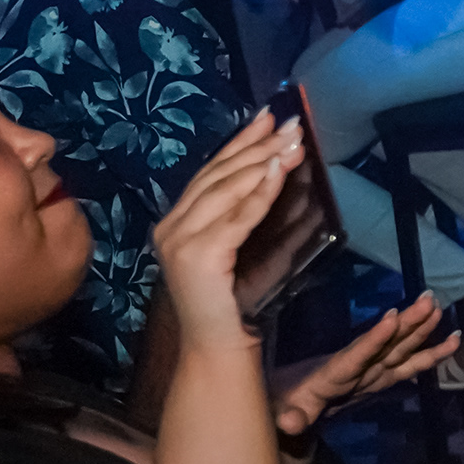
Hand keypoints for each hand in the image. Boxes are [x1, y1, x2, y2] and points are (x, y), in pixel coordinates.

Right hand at [150, 107, 312, 351]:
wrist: (217, 346)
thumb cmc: (234, 301)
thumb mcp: (236, 248)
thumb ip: (242, 214)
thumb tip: (274, 169)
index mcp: (175, 222)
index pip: (210, 173)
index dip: (239, 142)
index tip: (267, 117)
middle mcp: (171, 227)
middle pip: (218, 175)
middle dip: (256, 145)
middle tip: (290, 122)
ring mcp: (181, 241)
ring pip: (226, 190)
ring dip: (263, 160)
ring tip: (292, 140)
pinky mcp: (199, 256)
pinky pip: (238, 217)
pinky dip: (261, 192)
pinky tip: (279, 171)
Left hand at [268, 297, 457, 444]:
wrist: (289, 400)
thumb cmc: (285, 403)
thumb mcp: (285, 413)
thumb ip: (290, 418)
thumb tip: (289, 422)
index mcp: (334, 373)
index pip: (355, 355)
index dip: (373, 340)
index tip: (391, 318)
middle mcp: (357, 367)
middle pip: (386, 345)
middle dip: (408, 325)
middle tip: (428, 301)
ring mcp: (371, 371)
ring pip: (399, 348)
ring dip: (419, 329)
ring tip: (438, 308)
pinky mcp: (379, 377)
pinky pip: (407, 365)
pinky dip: (429, 354)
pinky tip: (450, 343)